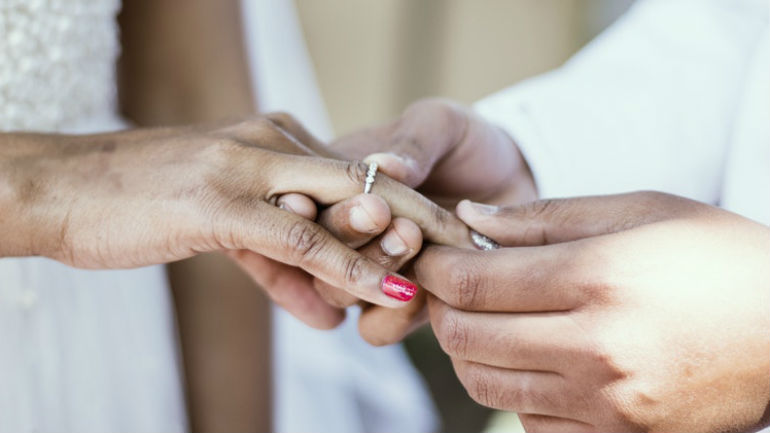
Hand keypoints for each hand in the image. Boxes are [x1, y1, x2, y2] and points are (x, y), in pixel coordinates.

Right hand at [0, 117, 472, 325]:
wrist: (63, 189)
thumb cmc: (141, 206)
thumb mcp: (223, 233)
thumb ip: (279, 265)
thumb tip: (328, 314)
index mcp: (274, 140)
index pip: (358, 175)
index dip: (409, 208)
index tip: (450, 240)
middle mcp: (270, 141)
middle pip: (370, 181)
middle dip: (425, 219)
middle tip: (474, 251)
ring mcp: (246, 165)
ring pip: (345, 204)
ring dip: (400, 241)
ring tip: (448, 272)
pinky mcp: (217, 199)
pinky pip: (298, 235)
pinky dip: (346, 265)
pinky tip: (387, 290)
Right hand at [313, 98, 537, 343]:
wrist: (514, 180)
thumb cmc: (467, 145)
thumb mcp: (442, 127)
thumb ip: (414, 144)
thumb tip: (381, 164)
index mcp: (333, 184)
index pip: (301, 201)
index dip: (299, 206)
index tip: (310, 198)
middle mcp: (342, 233)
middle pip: (311, 252)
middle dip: (343, 233)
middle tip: (385, 213)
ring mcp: (367, 273)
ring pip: (336, 293)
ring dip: (368, 270)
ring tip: (414, 237)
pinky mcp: (400, 306)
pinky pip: (375, 329)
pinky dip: (393, 314)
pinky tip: (424, 290)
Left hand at [417, 192, 769, 431]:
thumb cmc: (715, 260)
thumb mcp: (638, 212)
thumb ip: (545, 218)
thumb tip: (472, 218)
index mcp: (600, 279)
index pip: (473, 283)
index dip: (435, 267)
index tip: (430, 256)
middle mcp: (597, 349)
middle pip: (465, 337)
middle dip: (442, 308)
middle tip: (454, 284)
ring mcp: (606, 405)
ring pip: (486, 383)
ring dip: (469, 349)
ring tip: (491, 317)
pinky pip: (526, 419)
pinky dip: (512, 388)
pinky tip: (536, 357)